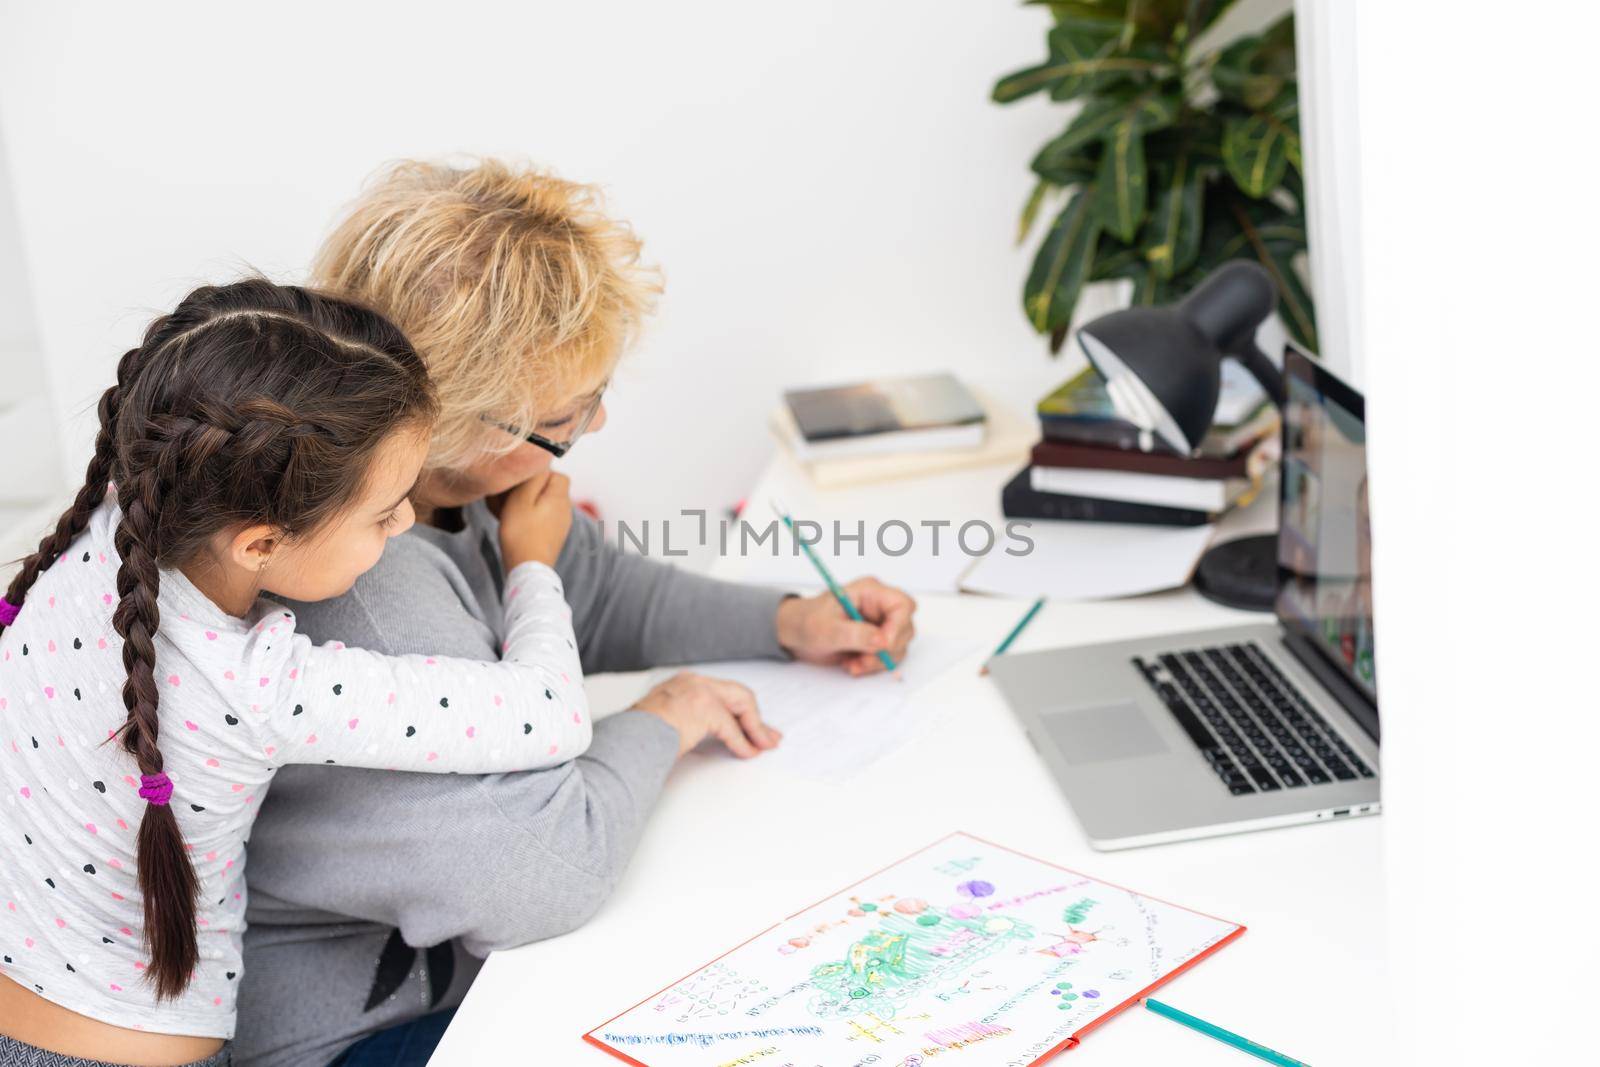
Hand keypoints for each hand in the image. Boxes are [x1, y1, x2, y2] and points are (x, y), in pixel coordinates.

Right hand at [497, 470, 572, 568]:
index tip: (519, 483)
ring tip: (507, 513)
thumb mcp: (521, 499)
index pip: (557, 474)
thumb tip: (542, 462)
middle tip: (509, 499)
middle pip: (549, 489)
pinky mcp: (554, 537)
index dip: (538, 474)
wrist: (528, 570)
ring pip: (544, 504)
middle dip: (529, 490)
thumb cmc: (522, 534)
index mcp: (560, 497)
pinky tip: (514, 525)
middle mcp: (566, 510)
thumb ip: (533, 477)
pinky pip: (542, 519)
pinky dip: (529, 518)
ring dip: (526, 504)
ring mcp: (561, 525)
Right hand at [632, 671, 781, 757]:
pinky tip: (747, 753)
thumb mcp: (669, 721)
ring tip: (764, 745)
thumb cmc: (639, 736)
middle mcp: (693, 682)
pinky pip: (731, 728)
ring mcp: (698, 692)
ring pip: (741, 706)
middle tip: (769, 737)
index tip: (752, 727)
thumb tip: (715, 735)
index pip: (723, 692)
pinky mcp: (703, 708)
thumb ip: (692, 722)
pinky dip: (742, 743)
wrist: (627, 739)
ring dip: (755, 729)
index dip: (741, 711)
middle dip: (756, 718)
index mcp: (684, 683)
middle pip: (738, 695)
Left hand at [775, 577, 915, 675]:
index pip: (902, 605)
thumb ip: (855, 634)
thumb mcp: (826, 629)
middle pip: (905, 628)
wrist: (795, 633)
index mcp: (869, 592)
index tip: (882, 645)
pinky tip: (853, 664)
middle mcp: (879, 606)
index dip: (898, 627)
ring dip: (878, 661)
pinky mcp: (876, 641)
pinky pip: (887, 657)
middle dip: (886, 650)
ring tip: (853, 664)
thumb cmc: (807, 622)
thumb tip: (881, 641)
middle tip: (863, 660)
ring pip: (898, 646)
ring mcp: (880, 624)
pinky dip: (872, 666)